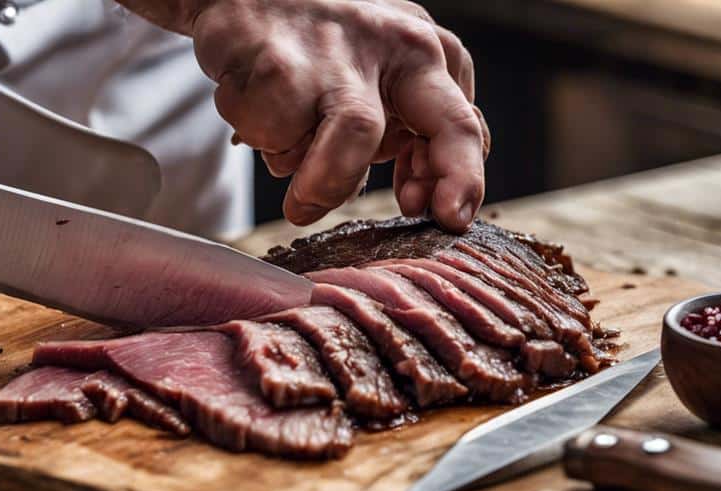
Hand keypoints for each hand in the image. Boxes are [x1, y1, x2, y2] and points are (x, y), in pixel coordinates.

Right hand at [190, 0, 489, 231]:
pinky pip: (278, 140)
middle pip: (442, 123)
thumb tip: (419, 193)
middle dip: (454, 175)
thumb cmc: (313, 45)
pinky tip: (258, 108)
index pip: (463, 125)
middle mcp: (393, 46)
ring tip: (298, 204)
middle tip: (423, 215)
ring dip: (324, 186)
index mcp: (423, 55)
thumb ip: (405, 124)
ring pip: (354, 144)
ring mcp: (338, 56)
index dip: (460, 178)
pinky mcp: (281, 68)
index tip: (446, 214)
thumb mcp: (375, 75)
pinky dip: (266, 143)